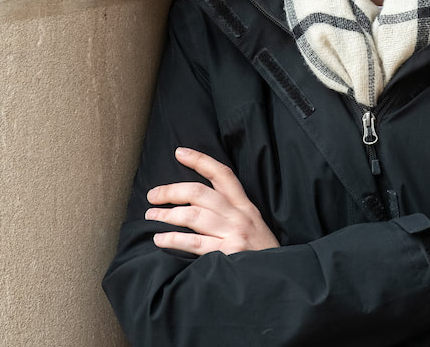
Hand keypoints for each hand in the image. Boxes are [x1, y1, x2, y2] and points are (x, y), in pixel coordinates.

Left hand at [145, 147, 279, 255]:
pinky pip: (195, 242)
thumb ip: (232, 213)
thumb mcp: (254, 225)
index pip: (222, 175)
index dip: (200, 160)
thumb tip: (197, 204)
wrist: (278, 277)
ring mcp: (234, 233)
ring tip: (151, 216)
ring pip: (194, 215)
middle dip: (172, 191)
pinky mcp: (228, 252)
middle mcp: (239, 215)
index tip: (179, 152)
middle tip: (152, 195)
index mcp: (245, 206)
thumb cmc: (261, 253)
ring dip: (167, 214)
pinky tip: (160, 238)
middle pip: (200, 193)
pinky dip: (174, 238)